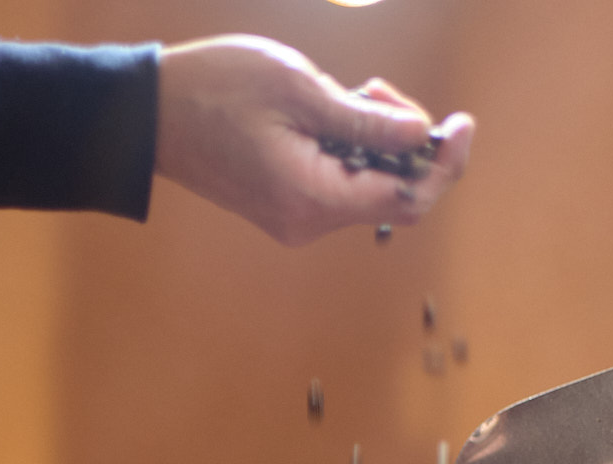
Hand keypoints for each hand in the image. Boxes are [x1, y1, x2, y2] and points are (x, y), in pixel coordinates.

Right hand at [155, 36, 473, 245]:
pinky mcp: (287, 206)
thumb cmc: (215, 91)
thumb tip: (421, 137)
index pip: (405, 199)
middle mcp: (307, 223)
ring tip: (355, 91)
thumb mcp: (299, 91)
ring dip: (379, 142)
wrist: (150, 113)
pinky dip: (354, 151)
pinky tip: (337, 113)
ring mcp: (296, 219)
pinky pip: (342, 185)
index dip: (443, 164)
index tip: (461, 124)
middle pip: (393, 197)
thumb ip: (365, 121)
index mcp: (312, 198)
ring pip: (369, 189)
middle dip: (407, 144)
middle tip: (380, 91)